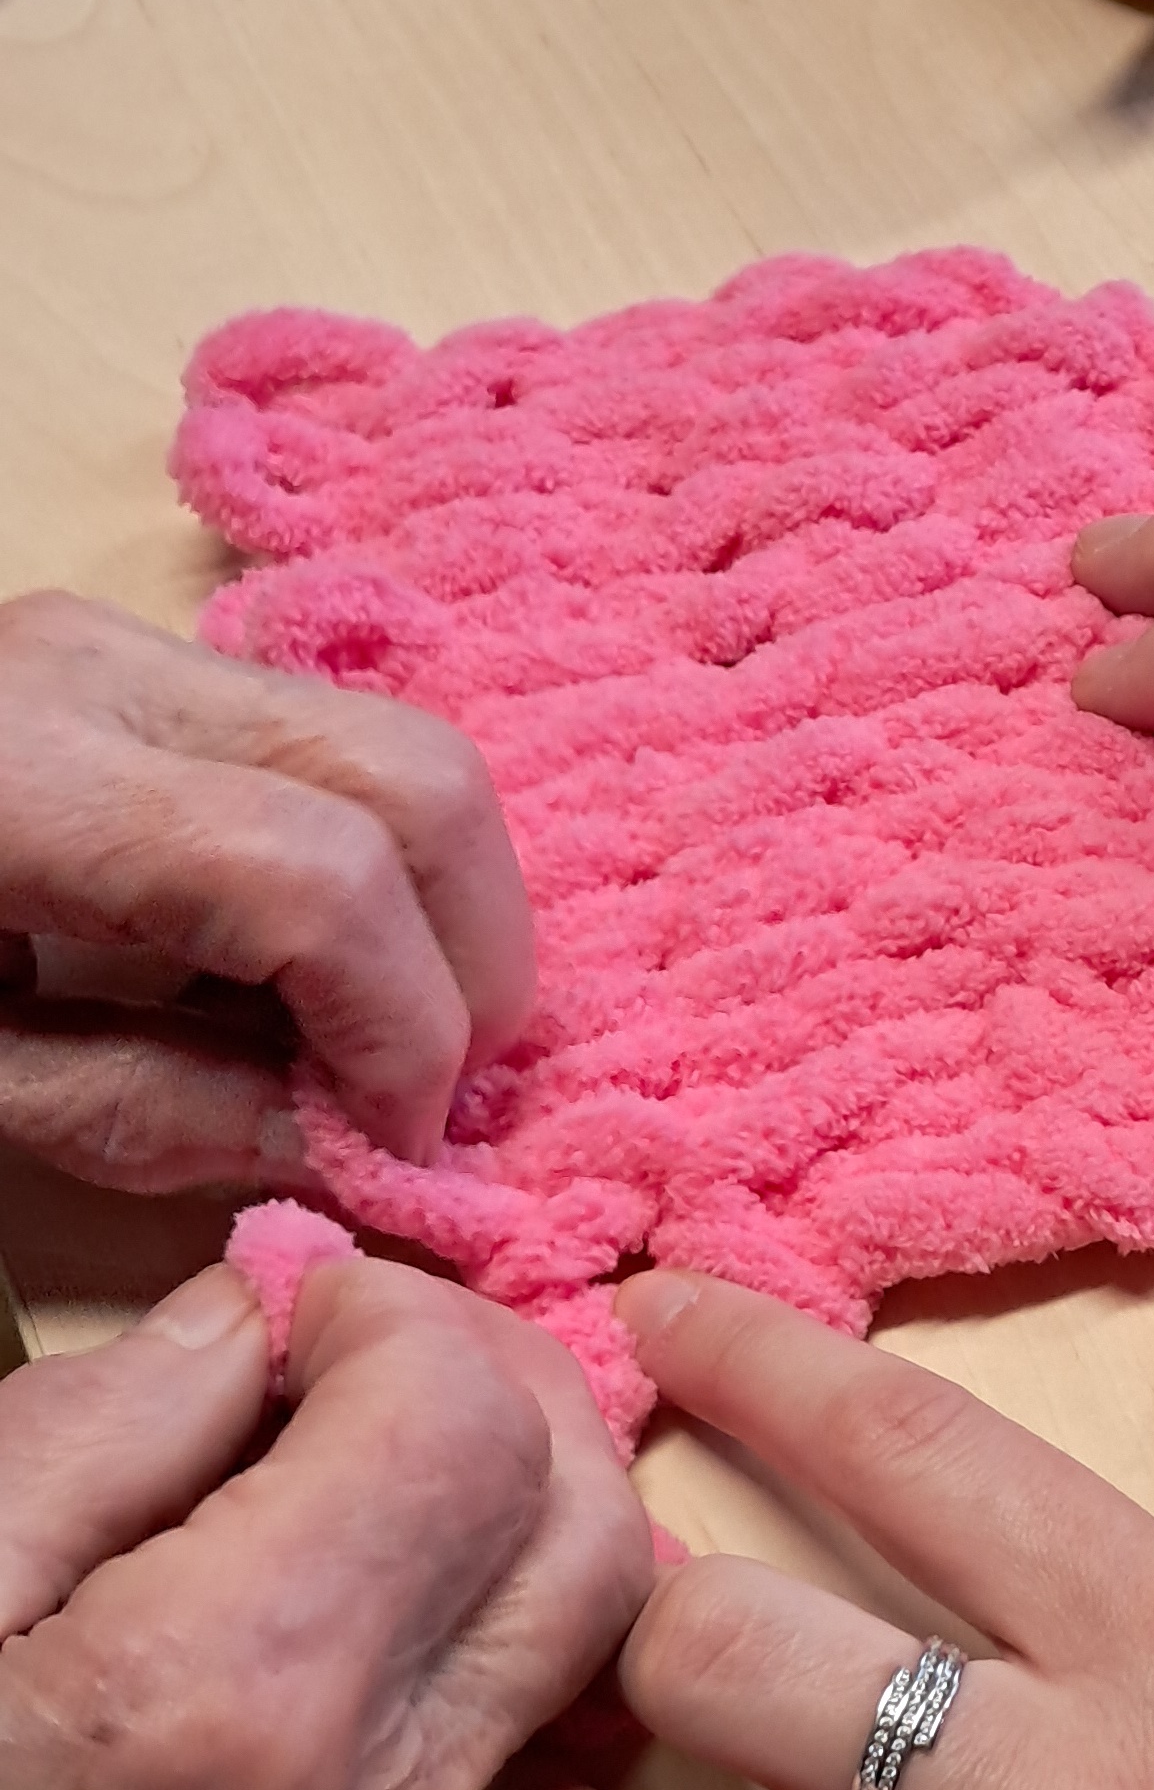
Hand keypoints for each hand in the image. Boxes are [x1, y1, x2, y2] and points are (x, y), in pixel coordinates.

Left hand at [0, 588, 532, 1185]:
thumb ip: (153, 1112)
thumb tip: (357, 1142)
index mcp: (25, 782)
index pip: (320, 879)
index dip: (399, 1034)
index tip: (392, 1149)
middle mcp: (106, 668)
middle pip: (419, 778)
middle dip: (473, 959)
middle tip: (428, 1097)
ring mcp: (129, 640)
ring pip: (405, 746)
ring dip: (438, 911)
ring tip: (373, 1045)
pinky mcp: (141, 656)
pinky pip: (334, 744)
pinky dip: (376, 866)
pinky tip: (303, 977)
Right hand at [0, 1252, 647, 1789]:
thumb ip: (93, 1435)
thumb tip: (241, 1330)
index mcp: (216, 1711)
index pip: (471, 1436)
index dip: (400, 1322)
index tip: (290, 1317)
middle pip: (593, 1542)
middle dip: (505, 1398)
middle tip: (354, 1364)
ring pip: (567, 1676)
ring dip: (495, 1533)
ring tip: (328, 1486)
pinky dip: (426, 1677)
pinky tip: (284, 1650)